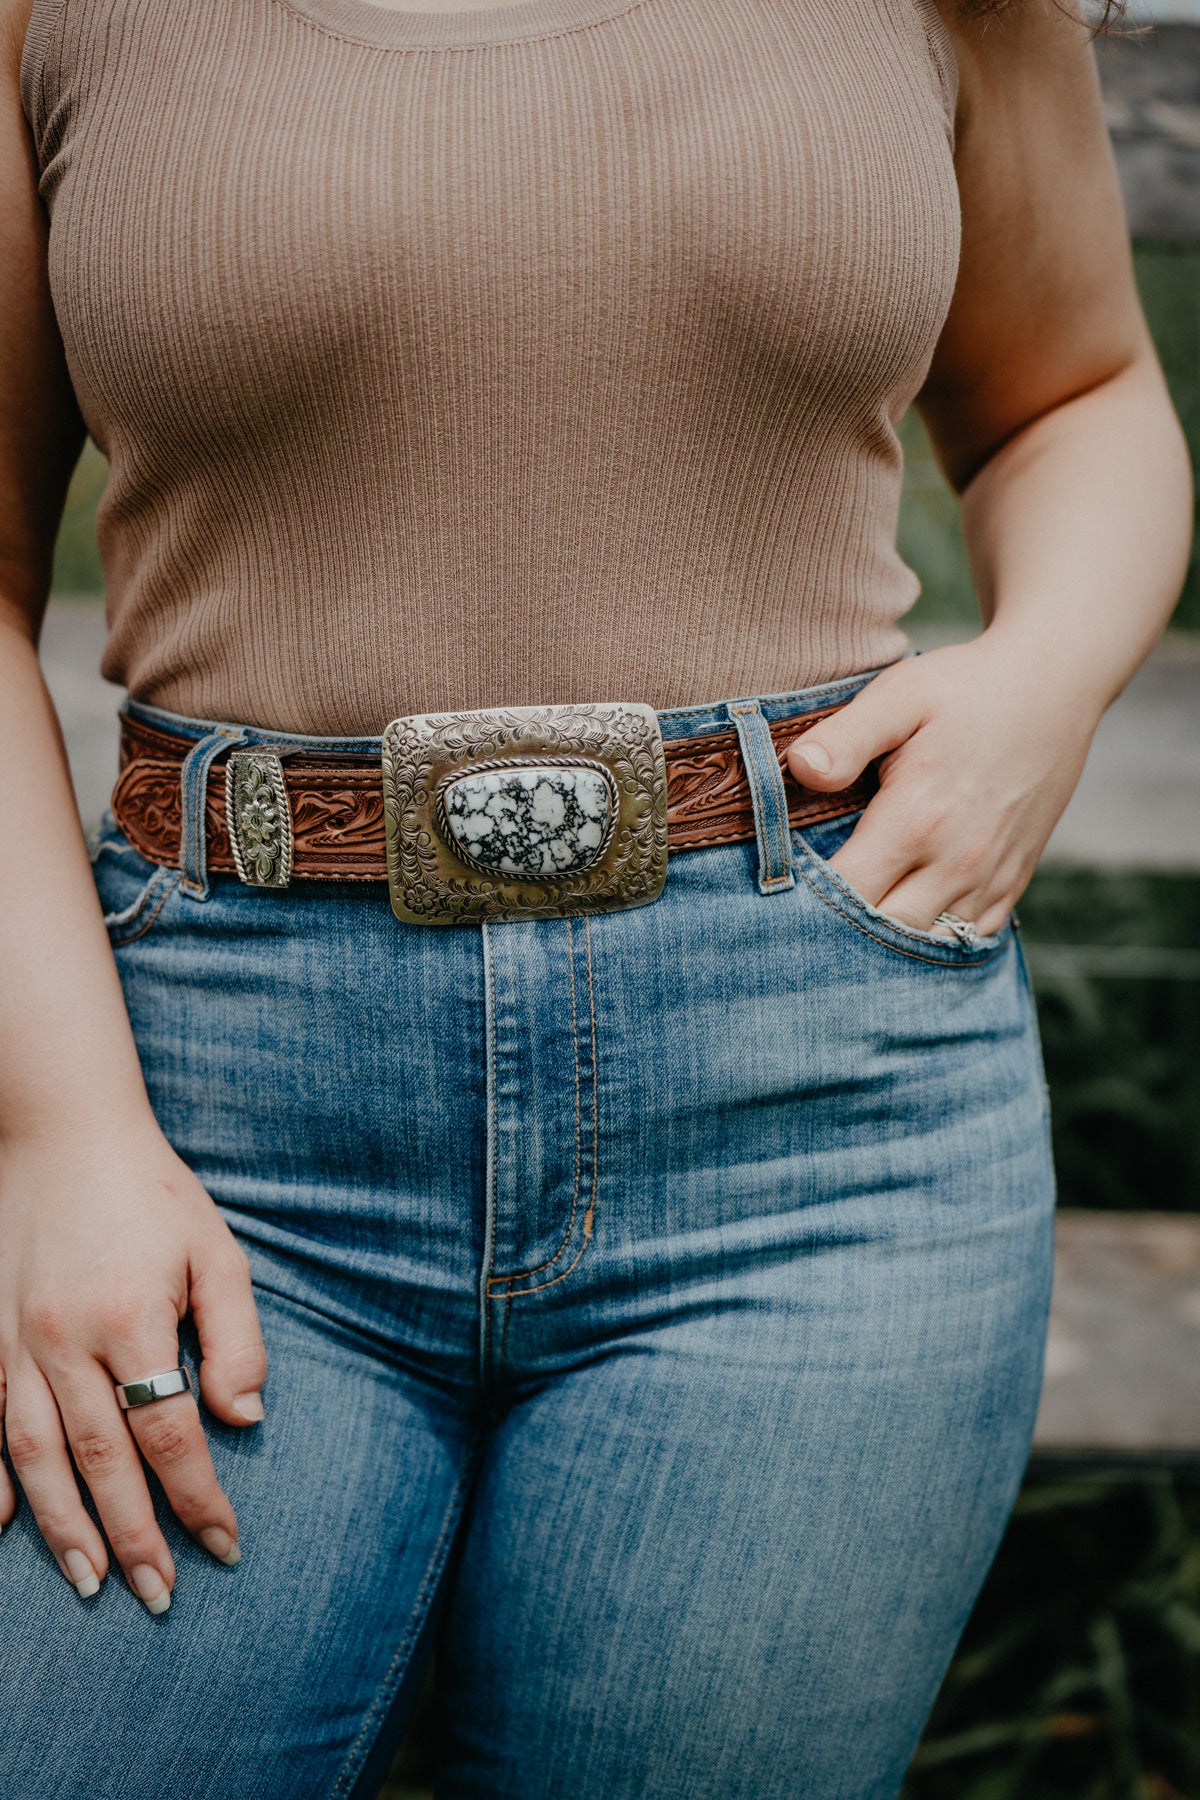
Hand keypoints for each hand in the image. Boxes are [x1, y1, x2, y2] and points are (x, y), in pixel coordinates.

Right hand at [0, 1117, 266, 1611]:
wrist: (62, 1131)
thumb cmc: (152, 1192)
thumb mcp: (216, 1249)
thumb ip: (236, 1336)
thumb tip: (245, 1418)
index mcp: (131, 1316)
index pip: (170, 1431)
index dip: (198, 1496)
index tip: (226, 1545)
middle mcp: (63, 1337)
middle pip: (101, 1460)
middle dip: (133, 1535)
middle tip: (159, 1594)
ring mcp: (12, 1339)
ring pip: (33, 1454)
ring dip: (62, 1527)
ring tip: (92, 1581)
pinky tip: (1, 1524)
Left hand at [785, 637, 1102, 937]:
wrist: (1056, 685)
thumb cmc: (968, 687)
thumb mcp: (902, 695)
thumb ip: (847, 737)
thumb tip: (799, 768)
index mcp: (917, 821)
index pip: (846, 894)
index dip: (805, 903)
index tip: (778, 894)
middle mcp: (957, 862)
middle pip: (883, 934)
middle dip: (838, 933)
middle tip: (800, 921)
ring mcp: (990, 878)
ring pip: (926, 944)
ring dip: (886, 944)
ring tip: (845, 933)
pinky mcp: (1013, 881)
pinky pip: (968, 939)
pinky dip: (932, 940)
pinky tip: (901, 928)